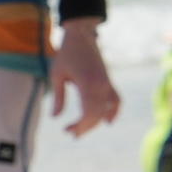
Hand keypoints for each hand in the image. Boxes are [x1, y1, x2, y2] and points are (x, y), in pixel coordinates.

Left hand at [50, 22, 120, 136]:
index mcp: (88, 83)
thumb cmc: (66, 55)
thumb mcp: (57, 75)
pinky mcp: (109, 82)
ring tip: (82, 130)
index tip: (67, 130)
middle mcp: (102, 85)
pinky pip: (116, 100)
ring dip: (96, 122)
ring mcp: (107, 84)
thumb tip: (55, 117)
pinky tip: (107, 121)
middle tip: (71, 134)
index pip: (89, 112)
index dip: (80, 125)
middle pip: (98, 114)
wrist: (82, 37)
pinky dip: (114, 111)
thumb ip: (59, 97)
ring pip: (106, 110)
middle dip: (85, 127)